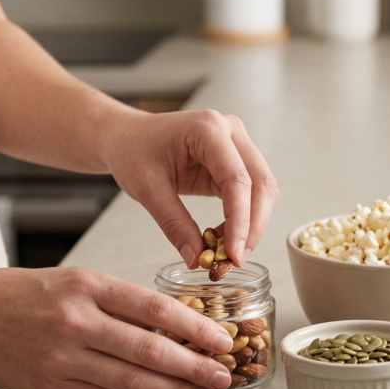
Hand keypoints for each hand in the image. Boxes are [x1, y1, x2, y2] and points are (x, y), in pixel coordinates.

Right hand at [0, 267, 234, 388]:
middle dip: (195, 365)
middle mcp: (77, 321)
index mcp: (89, 286)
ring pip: (132, 380)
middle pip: (151, 349)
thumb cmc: (25, 293)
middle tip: (225, 374)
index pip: (156, 308)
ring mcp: (61, 357)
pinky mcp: (49, 386)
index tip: (222, 339)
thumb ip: (122, 302)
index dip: (196, 327)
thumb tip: (177, 326)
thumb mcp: (77, 280)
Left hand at [101, 109, 278, 268]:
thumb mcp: (147, 190)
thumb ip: (174, 224)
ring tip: (226, 251)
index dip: (240, 220)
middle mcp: (231, 132)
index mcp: (208, 129)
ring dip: (251, 225)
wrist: (128, 136)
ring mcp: (237, 144)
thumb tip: (196, 259)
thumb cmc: (132, 151)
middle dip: (253, 226)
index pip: (237, 179)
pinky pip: (250, 194)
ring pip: (262, 191)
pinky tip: (223, 237)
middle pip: (261, 184)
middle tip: (236, 259)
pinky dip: (241, 220)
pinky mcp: (236, 161)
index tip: (233, 253)